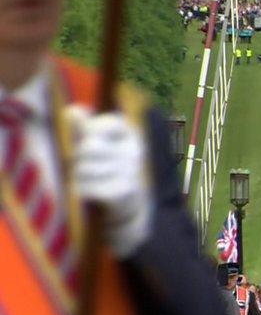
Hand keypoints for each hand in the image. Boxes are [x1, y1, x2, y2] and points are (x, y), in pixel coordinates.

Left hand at [70, 109, 150, 258]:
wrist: (128, 203)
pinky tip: (89, 191)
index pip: (103, 124)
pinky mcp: (122, 193)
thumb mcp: (100, 143)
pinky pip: (85, 187)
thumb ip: (84, 126)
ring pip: (83, 169)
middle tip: (83, 164)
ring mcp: (130, 172)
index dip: (88, 130)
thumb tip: (71, 110)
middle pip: (89, 148)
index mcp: (131, 134)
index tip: (87, 137)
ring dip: (77, 175)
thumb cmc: (108, 166)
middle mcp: (135, 151)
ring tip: (87, 178)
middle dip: (78, 157)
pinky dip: (80, 190)